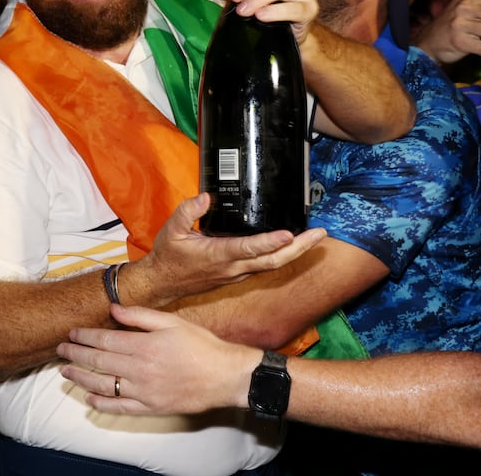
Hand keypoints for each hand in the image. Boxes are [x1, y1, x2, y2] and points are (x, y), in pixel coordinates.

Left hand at [59, 304, 253, 414]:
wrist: (225, 376)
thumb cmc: (201, 346)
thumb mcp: (172, 322)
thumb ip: (140, 316)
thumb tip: (113, 309)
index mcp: (144, 345)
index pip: (104, 340)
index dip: (84, 336)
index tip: (71, 332)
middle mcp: (139, 369)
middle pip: (98, 362)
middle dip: (76, 354)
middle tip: (60, 350)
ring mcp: (143, 391)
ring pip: (103, 385)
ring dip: (81, 378)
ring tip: (66, 372)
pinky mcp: (150, 407)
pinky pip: (120, 408)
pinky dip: (101, 404)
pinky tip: (89, 399)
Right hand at [135, 193, 324, 301]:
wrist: (162, 283)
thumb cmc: (168, 257)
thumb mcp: (171, 229)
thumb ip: (188, 211)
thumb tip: (206, 197)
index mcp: (217, 255)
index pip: (249, 248)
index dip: (270, 242)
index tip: (289, 234)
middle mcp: (232, 267)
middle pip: (273, 261)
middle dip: (299, 248)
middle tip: (319, 234)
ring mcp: (236, 274)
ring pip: (272, 265)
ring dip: (295, 253)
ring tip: (314, 238)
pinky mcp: (237, 275)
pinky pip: (264, 267)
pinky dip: (281, 256)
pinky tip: (291, 246)